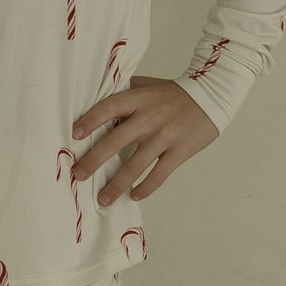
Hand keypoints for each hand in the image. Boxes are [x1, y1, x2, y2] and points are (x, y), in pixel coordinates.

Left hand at [70, 75, 217, 205]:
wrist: (211, 95)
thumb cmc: (173, 92)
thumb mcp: (147, 86)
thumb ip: (125, 93)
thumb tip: (95, 100)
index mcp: (138, 99)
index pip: (109, 108)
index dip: (91, 120)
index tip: (74, 134)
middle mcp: (148, 118)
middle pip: (116, 141)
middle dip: (94, 160)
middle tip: (77, 175)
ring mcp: (164, 136)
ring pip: (135, 165)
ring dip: (117, 185)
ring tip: (103, 200)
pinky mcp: (179, 151)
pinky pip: (159, 175)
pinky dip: (145, 188)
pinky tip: (134, 196)